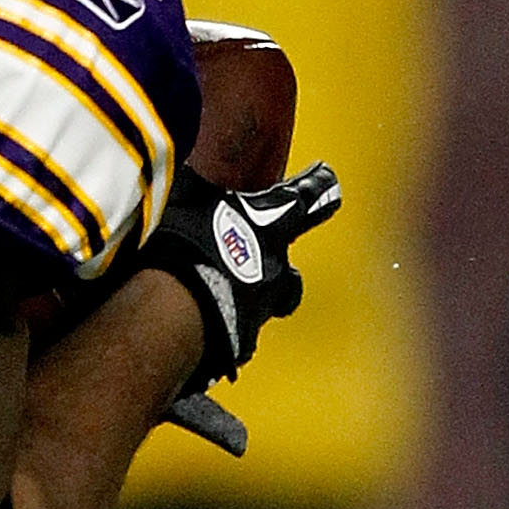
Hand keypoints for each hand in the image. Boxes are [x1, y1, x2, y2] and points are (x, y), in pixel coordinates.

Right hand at [132, 161, 339, 394]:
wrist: (179, 310)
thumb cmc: (186, 250)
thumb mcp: (190, 201)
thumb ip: (200, 187)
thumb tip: (193, 168)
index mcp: (269, 230)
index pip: (305, 202)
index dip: (318, 188)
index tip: (328, 178)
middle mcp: (275, 272)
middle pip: (291, 273)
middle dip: (278, 268)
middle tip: (254, 263)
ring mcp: (261, 309)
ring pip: (268, 304)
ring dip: (252, 299)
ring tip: (223, 296)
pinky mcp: (241, 340)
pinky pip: (239, 329)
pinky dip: (227, 324)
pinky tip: (205, 321)